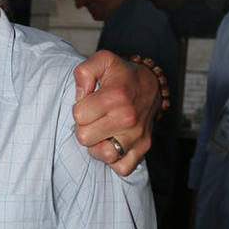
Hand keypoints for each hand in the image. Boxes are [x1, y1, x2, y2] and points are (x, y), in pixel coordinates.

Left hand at [72, 51, 157, 174]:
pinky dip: (114, 160)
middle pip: (85, 138)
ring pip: (102, 155)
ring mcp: (137, 135)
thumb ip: (84, 71)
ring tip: (102, 132)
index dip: (79, 109)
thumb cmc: (121, 75)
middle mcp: (128, 117)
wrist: (150, 85)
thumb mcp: (102, 60)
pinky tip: (113, 143)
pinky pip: (121, 168)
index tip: (89, 103)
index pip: (78, 115)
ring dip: (97, 146)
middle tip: (95, 118)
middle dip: (85, 128)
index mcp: (116, 96)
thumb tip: (80, 95)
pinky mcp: (143, 148)